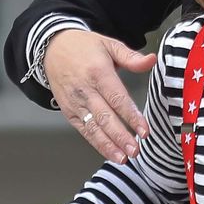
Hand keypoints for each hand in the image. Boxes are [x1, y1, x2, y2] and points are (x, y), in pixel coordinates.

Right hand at [45, 30, 155, 161]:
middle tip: (135, 150)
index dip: (131, 116)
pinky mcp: (69, 112)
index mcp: (98, 72)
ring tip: (124, 158)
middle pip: (105, 117)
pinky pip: (84, 130)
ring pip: (93, 128)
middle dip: (120, 137)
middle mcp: (85, 90)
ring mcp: (75, 103)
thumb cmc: (83, 47)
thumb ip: (131, 57)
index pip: (117, 98)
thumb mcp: (109, 45)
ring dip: (109, 145)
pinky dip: (97, 143)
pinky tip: (110, 152)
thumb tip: (151, 60)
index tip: (144, 130)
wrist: (52, 49)